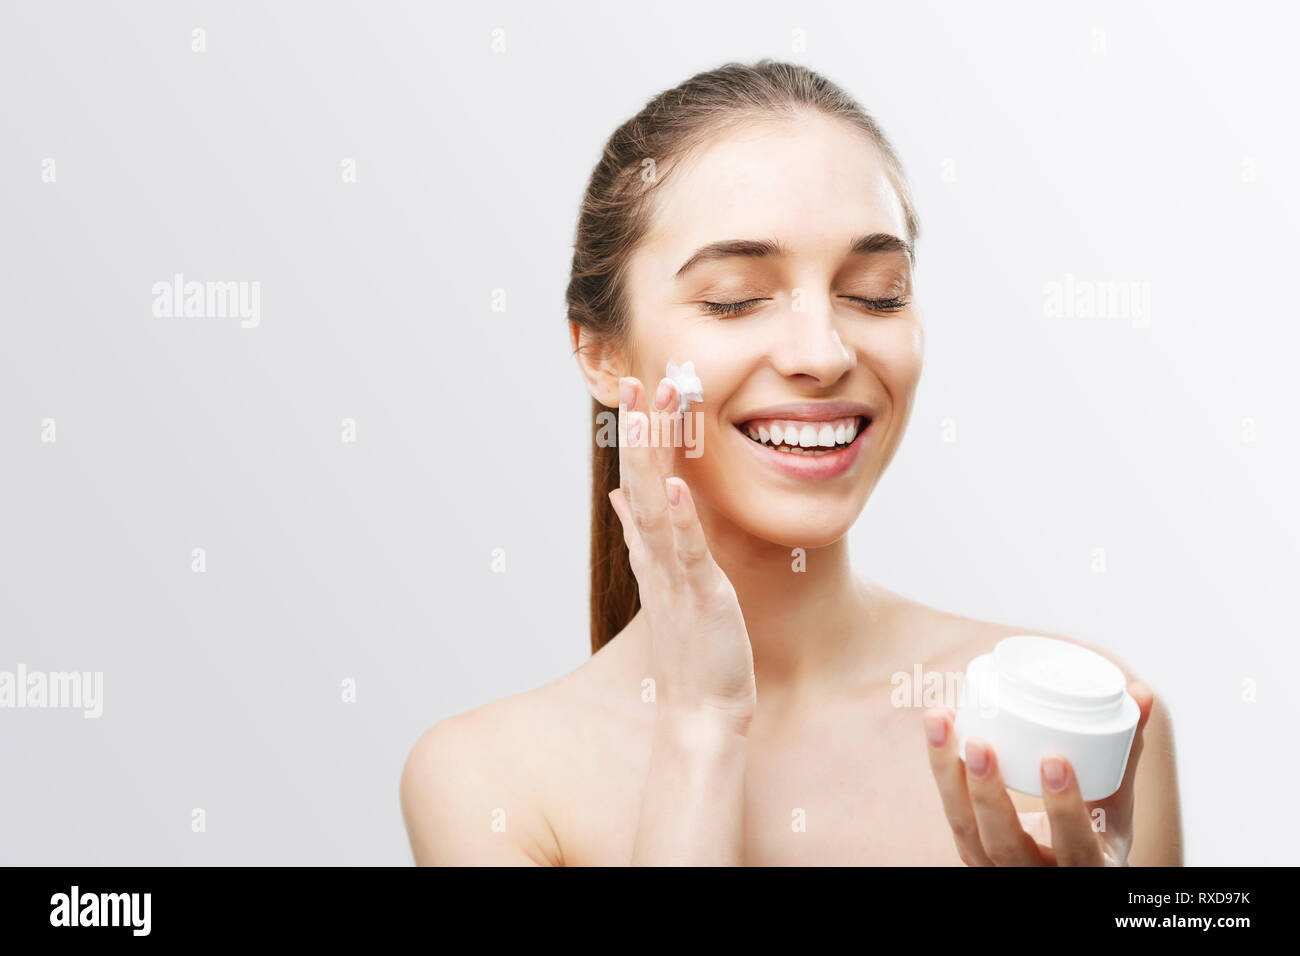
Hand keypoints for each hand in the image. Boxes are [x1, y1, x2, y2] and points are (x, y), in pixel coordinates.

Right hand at [607, 375, 755, 733]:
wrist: (700, 709)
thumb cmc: (692, 646)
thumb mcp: (666, 580)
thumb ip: (643, 535)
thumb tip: (622, 496)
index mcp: (652, 548)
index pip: (640, 480)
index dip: (639, 434)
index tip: (639, 387)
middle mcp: (656, 555)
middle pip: (641, 482)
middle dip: (642, 430)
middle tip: (641, 379)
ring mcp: (674, 574)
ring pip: (656, 505)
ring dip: (653, 457)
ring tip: (652, 412)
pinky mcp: (700, 597)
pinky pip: (687, 552)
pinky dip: (679, 519)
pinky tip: (677, 486)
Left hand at [923, 681, 1154, 865]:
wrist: (1062, 868)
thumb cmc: (1094, 833)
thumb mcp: (1116, 806)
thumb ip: (1125, 752)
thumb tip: (1141, 692)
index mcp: (1087, 869)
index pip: (1075, 848)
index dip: (1064, 810)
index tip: (1054, 760)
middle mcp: (1036, 876)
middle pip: (1004, 845)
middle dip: (988, 794)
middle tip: (979, 743)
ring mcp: (996, 868)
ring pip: (965, 829)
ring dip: (948, 773)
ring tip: (941, 721)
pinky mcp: (970, 849)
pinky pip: (952, 812)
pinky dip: (942, 770)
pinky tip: (939, 728)